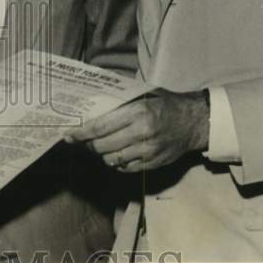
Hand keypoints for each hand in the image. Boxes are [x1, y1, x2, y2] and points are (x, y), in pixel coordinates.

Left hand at [65, 89, 208, 171]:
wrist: (193, 121)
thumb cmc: (164, 104)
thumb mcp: (143, 94)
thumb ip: (119, 100)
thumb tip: (91, 104)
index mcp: (138, 112)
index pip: (102, 126)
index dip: (82, 133)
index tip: (68, 135)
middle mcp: (142, 133)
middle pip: (104, 146)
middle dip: (88, 145)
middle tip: (82, 140)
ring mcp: (148, 151)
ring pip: (113, 160)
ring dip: (102, 154)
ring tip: (99, 146)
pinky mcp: (154, 164)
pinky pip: (126, 168)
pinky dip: (117, 163)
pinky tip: (116, 154)